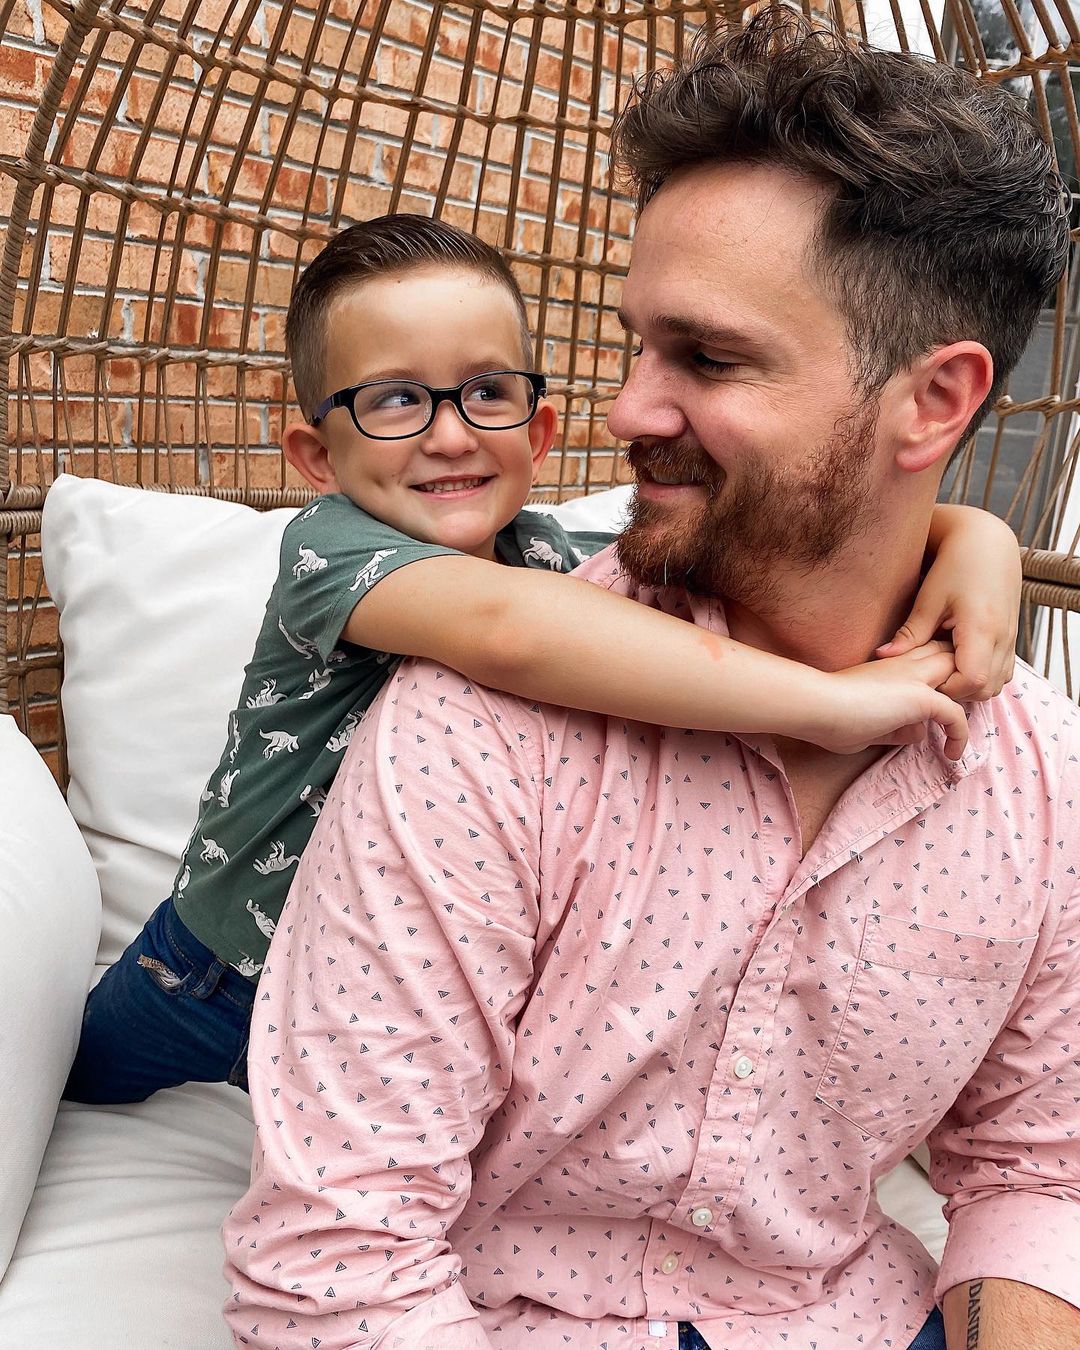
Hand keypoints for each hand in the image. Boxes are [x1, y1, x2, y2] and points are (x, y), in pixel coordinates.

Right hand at [806, 641, 968, 759]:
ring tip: (960, 729)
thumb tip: (916, 734)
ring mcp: (915, 678)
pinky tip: (953, 753)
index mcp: (888, 664)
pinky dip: (960, 735)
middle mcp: (905, 663)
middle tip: (960, 705)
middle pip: (947, 653)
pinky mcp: (921, 697)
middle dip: (958, 673)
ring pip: (959, 675)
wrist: (816, 705)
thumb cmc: (827, 714)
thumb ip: (893, 727)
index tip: (939, 693)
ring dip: (966, 697)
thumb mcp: (866, 723)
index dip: (936, 669)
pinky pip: (956, 715)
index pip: (924, 653)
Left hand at [877, 509, 1020, 700]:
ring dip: (973, 684)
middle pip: (986, 689)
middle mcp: (1003, 638)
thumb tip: (883, 655)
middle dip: (959, 691)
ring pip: (998, 683)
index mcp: (982, 629)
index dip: (948, 689)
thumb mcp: (929, 600)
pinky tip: (960, 658)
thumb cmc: (956, 566)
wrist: (987, 542)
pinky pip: (1003, 670)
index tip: (927, 679)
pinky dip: (984, 674)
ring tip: (946, 666)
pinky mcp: (1012, 636)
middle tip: (933, 676)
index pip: (972, 681)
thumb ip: (910, 633)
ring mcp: (1011, 638)